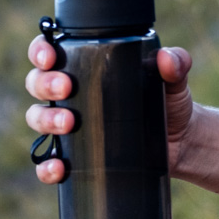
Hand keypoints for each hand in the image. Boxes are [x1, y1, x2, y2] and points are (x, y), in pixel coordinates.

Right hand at [24, 34, 193, 183]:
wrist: (181, 143)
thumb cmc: (169, 101)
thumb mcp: (173, 80)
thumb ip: (175, 63)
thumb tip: (167, 58)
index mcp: (85, 66)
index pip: (50, 52)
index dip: (40, 50)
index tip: (50, 57)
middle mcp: (70, 93)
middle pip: (37, 83)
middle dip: (45, 84)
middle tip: (66, 87)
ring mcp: (68, 126)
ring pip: (37, 118)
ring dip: (45, 119)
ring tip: (69, 122)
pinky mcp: (75, 156)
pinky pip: (48, 161)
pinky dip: (46, 166)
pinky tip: (58, 168)